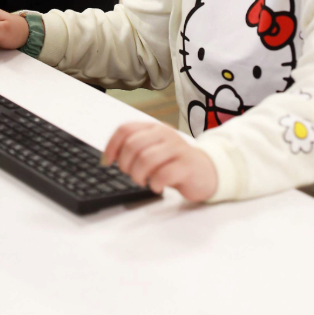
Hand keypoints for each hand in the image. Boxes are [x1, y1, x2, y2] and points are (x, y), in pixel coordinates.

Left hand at [102, 121, 218, 201]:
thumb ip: (134, 148)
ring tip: (143, 181)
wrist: (206, 171)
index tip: (107, 162)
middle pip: (133, 144)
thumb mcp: (153, 149)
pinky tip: (157, 186)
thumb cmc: (174, 162)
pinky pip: (164, 174)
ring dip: (138, 175)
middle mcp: (164, 134)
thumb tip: (108, 157)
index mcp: (153, 127)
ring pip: (146, 159)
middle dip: (125, 164)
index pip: (125, 129)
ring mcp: (177, 148)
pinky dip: (155, 183)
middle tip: (130, 174)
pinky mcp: (187, 165)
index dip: (111, 146)